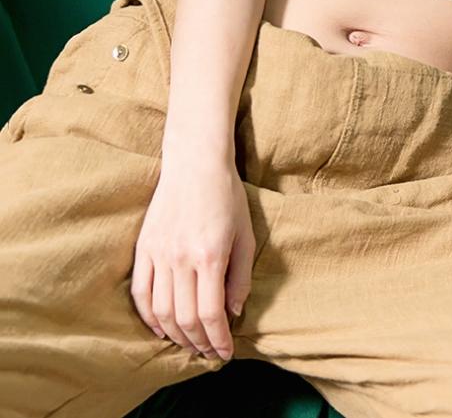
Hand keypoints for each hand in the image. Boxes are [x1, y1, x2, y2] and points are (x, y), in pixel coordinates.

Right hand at [130, 162, 255, 361]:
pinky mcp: (143, 247)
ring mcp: (159, 253)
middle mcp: (181, 259)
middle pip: (185, 319)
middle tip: (210, 352)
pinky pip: (141, 292)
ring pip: (161, 311)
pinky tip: (161, 328)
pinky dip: (148, 317)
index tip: (226, 353)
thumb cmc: (227, 196)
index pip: (211, 314)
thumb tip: (233, 312)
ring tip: (190, 344)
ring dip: (176, 335)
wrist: (195, 162)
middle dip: (199, 344)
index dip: (218, 340)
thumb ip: (240, 277)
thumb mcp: (246, 234)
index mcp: (210, 256)